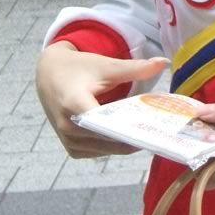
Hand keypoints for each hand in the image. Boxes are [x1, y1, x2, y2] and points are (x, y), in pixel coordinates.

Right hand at [35, 42, 169, 157]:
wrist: (50, 75)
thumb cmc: (79, 68)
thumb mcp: (107, 66)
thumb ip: (135, 68)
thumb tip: (163, 62)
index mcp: (74, 104)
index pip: (106, 123)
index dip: (130, 127)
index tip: (154, 126)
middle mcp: (68, 126)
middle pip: (109, 139)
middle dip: (134, 135)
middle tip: (160, 130)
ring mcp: (68, 141)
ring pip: (107, 149)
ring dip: (126, 142)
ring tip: (150, 132)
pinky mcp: (71, 149)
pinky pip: (99, 152)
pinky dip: (114, 145)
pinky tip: (130, 134)